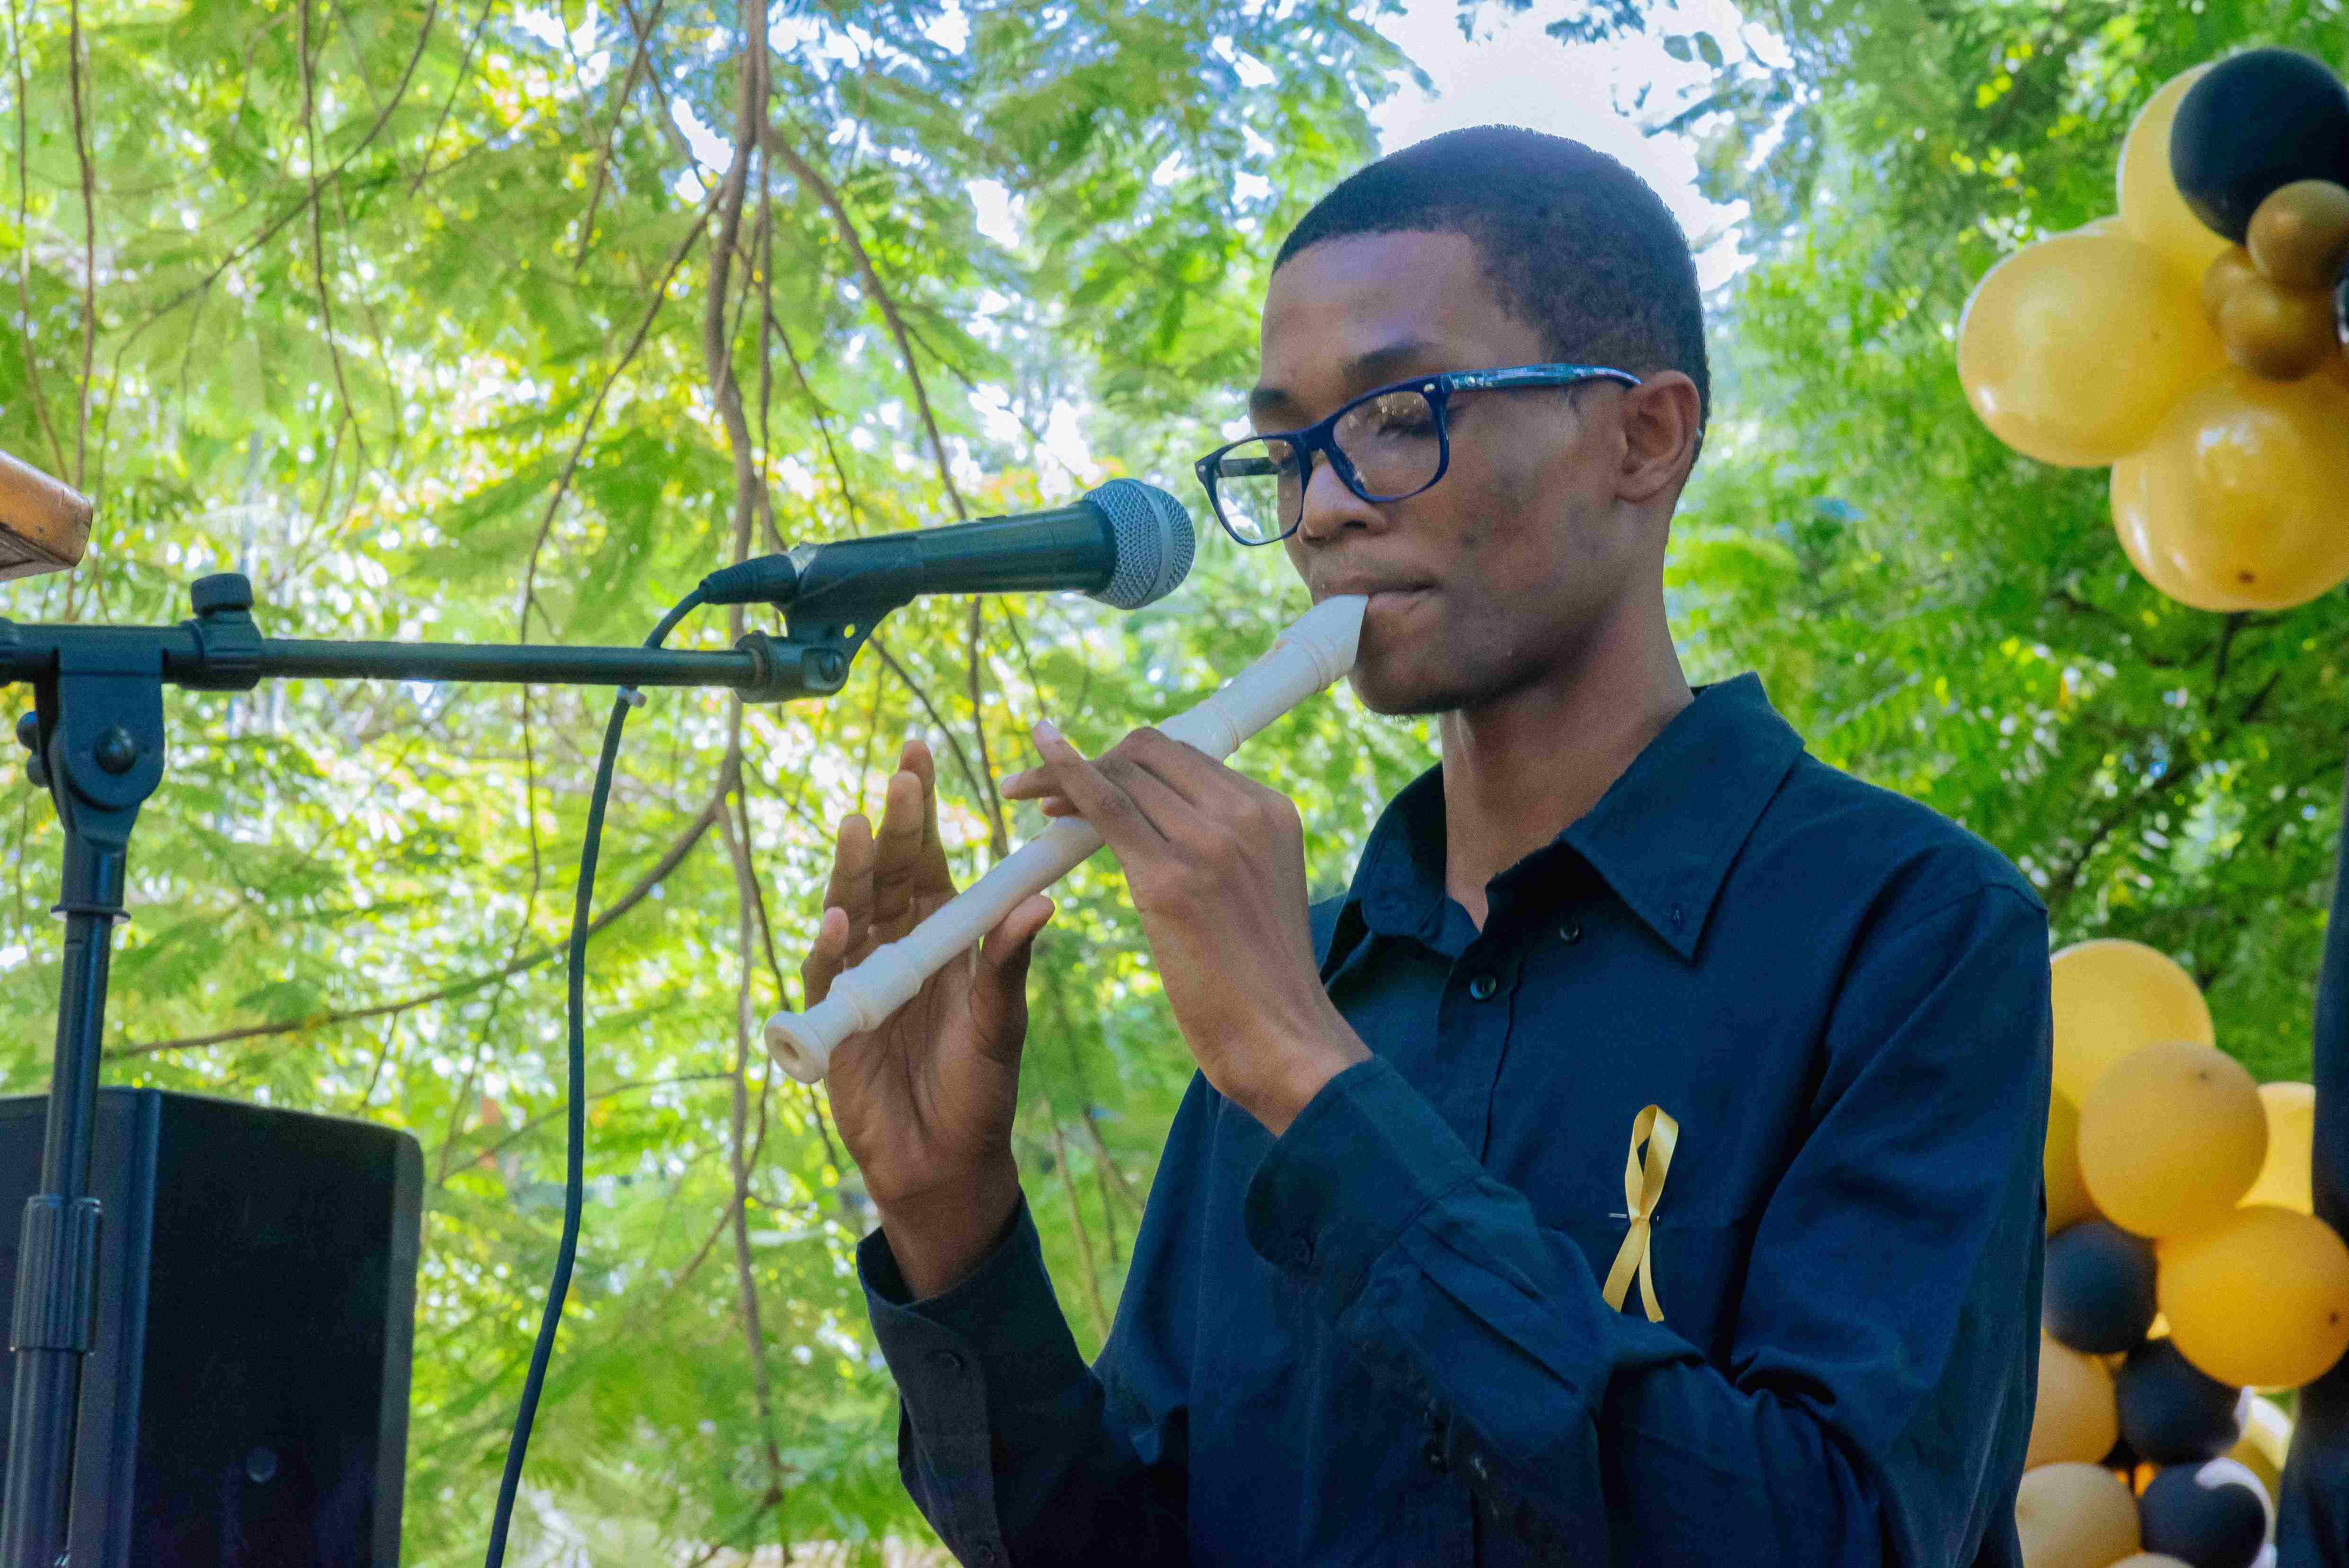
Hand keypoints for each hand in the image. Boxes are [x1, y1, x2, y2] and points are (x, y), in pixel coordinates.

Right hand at [797, 740, 1051, 1293]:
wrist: (945, 1158)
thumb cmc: (977, 1085)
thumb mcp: (1000, 1020)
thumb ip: (1008, 962)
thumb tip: (1042, 900)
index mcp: (938, 931)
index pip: (925, 855)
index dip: (919, 805)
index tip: (919, 753)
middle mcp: (894, 943)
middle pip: (885, 870)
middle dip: (891, 820)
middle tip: (901, 771)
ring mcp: (860, 978)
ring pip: (849, 910)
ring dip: (852, 871)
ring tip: (857, 827)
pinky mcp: (835, 1022)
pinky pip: (827, 978)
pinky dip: (830, 950)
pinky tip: (837, 923)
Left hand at [1001, 722, 1368, 1135]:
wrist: (1286, 1042)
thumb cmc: (1263, 983)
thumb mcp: (1254, 891)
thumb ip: (1223, 848)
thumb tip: (1167, 826)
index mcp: (1270, 812)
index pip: (1183, 757)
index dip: (1127, 761)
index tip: (1089, 782)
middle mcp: (1246, 815)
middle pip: (1149, 754)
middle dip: (1093, 762)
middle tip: (1046, 797)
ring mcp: (1211, 844)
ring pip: (1121, 775)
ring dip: (1062, 774)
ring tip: (1024, 794)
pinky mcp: (1171, 881)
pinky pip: (1106, 806)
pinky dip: (1065, 772)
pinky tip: (1036, 756)